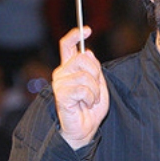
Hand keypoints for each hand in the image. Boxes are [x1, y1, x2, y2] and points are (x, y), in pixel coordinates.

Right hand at [52, 27, 108, 149]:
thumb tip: (88, 52)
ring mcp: (59, 83)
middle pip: (83, 58)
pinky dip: (90, 99)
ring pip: (86, 76)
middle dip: (96, 75)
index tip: (88, 30)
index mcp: (70, 69)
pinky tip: (84, 105)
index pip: (68, 46)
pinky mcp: (61, 94)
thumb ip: (95, 71)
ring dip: (94, 92)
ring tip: (89, 101)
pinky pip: (83, 89)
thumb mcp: (99, 87)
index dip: (76, 35)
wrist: (84, 130)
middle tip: (95, 91)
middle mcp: (62, 73)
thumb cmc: (90, 110)